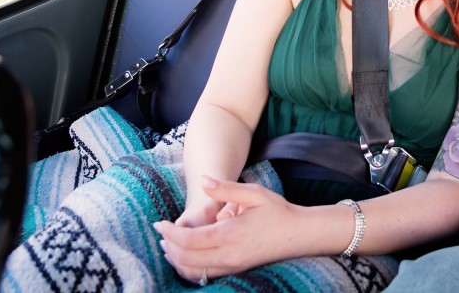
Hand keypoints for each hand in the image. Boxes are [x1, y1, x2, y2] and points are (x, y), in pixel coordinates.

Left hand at [155, 176, 301, 281]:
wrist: (299, 235)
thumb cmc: (277, 211)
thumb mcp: (253, 193)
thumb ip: (225, 189)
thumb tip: (203, 181)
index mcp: (230, 234)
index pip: (190, 240)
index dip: (170, 233)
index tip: (159, 223)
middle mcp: (229, 255)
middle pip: (186, 259)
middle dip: (169, 247)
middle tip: (161, 233)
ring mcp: (232, 267)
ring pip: (194, 272)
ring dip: (177, 260)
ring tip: (168, 245)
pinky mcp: (236, 271)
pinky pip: (205, 276)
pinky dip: (190, 268)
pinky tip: (185, 257)